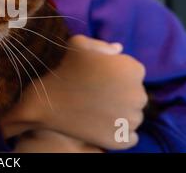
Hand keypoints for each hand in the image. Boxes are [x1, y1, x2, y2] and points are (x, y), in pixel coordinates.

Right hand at [0, 35, 147, 149]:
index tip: (98, 77)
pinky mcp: (122, 139)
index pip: (133, 72)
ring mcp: (131, 119)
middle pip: (134, 94)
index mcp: (133, 69)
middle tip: (95, 94)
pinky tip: (99, 123)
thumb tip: (118, 50)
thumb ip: (102, 45)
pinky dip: (117, 131)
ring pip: (132, 115)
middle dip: (119, 94)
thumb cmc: (63, 70)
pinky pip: (129, 135)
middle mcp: (138, 95)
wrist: (46, 103)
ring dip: (118, 113)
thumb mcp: (78, 45)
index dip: (115, 74)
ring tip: (95, 109)